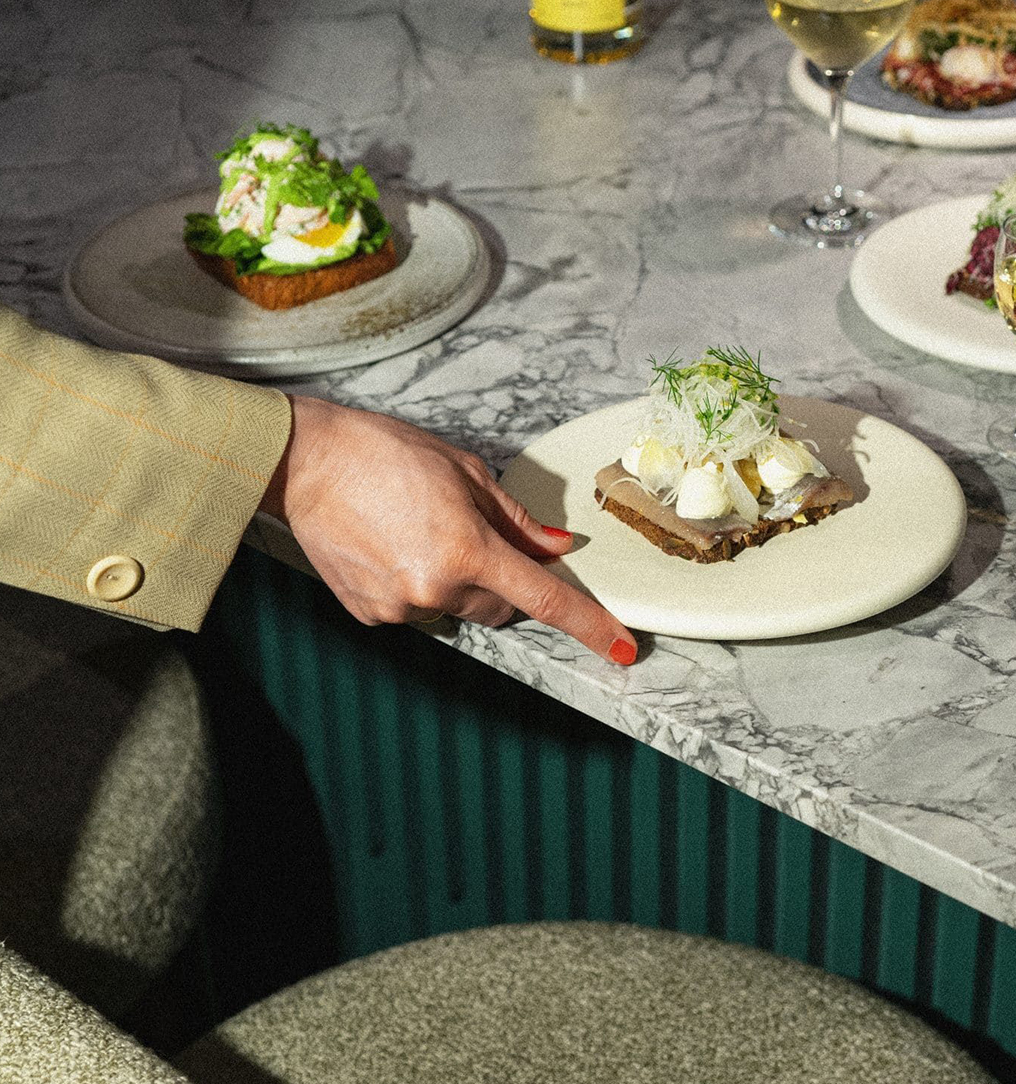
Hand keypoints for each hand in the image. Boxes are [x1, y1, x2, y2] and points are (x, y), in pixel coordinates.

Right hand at [259, 395, 637, 664]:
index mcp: (467, 550)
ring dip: (455, 581)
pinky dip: (416, 585)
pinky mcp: (369, 615)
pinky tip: (392, 545)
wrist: (307, 463)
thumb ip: (515, 519)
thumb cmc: (384, 453)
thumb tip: (552, 547)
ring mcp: (398, 608)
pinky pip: (414, 609)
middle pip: (501, 606)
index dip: (590, 626)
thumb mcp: (465, 472)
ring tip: (418, 530)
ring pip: (456, 608)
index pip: (544, 599)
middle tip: (475, 534)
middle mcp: (434, 589)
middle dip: (503, 579)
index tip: (622, 648)